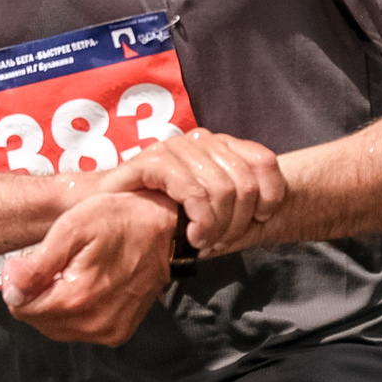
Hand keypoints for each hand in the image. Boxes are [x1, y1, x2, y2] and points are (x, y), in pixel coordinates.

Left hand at [1, 188, 177, 345]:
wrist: (164, 228)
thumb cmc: (119, 220)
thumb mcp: (72, 228)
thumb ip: (37, 264)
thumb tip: (12, 291)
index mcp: (78, 297)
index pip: (22, 308)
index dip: (17, 284)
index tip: (24, 263)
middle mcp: (94, 322)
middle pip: (37, 320)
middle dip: (33, 295)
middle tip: (46, 265)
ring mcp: (109, 330)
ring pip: (56, 328)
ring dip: (51, 305)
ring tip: (64, 273)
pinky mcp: (119, 332)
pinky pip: (79, 331)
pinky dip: (72, 313)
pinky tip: (80, 286)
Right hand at [105, 127, 284, 256]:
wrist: (110, 210)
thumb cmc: (164, 211)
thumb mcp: (212, 207)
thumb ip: (239, 201)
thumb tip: (270, 212)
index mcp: (221, 145)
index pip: (264, 161)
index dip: (271, 195)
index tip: (258, 221)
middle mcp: (201, 139)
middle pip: (245, 183)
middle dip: (239, 222)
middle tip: (221, 241)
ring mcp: (177, 147)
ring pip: (222, 190)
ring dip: (218, 226)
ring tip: (204, 242)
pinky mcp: (154, 160)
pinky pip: (194, 193)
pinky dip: (201, 221)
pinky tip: (193, 237)